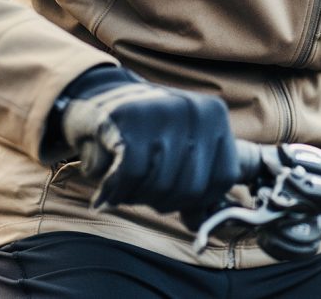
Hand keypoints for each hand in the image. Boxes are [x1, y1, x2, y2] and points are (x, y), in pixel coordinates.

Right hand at [57, 66, 238, 212]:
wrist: (96, 96)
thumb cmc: (142, 132)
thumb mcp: (180, 150)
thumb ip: (197, 186)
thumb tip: (201, 225)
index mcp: (215, 115)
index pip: (224, 178)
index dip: (199, 200)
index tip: (175, 198)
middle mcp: (195, 110)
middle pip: (192, 187)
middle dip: (164, 201)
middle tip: (143, 190)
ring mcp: (164, 110)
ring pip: (161, 185)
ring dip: (136, 197)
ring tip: (125, 182)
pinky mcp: (128, 117)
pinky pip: (130, 175)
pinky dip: (115, 192)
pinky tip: (108, 188)